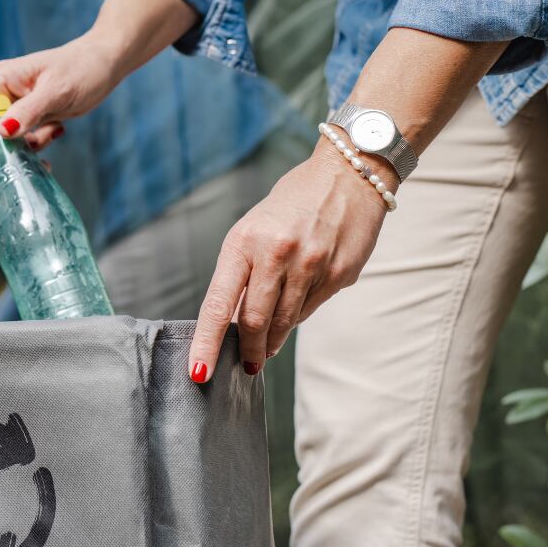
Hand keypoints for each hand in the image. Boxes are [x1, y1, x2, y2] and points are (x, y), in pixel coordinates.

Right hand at [0, 34, 121, 156]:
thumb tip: (1, 132)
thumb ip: (29, 111)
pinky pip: (20, 142)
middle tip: (29, 142)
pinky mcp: (27, 119)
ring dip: (23, 147)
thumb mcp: (57, 90)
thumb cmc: (82, 68)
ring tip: (52, 131)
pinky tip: (57, 132)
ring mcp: (12, 108)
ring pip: (0, 140)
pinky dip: (36, 146)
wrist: (105, 64)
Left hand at [189, 141, 393, 381]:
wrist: (348, 174)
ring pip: (286, 322)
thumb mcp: (254, 228)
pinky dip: (299, 315)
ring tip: (268, 345)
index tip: (199, 372)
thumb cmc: (292, 204)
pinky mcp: (340, 274)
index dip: (207, 342)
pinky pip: (312, 309)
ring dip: (274, 340)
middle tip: (247, 363)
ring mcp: (312, 265)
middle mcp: (277, 253)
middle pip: (255, 321)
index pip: (219, 303)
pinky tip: (298, 303)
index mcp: (244, 241)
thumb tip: (237, 323)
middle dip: (249, 350)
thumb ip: (243, 273)